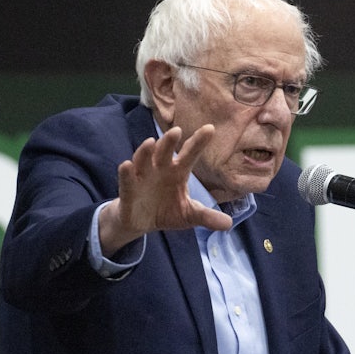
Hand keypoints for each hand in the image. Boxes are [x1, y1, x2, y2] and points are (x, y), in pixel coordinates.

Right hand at [99, 125, 232, 255]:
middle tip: (177, 131)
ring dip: (145, 152)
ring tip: (151, 142)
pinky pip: (127, 180)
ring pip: (143, 160)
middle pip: (165, 152)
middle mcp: (160, 169)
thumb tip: (228, 224)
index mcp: (178, 172)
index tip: (210, 129)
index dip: (198, 142)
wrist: (142, 222)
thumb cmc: (167, 211)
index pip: (189, 154)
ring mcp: (142, 177)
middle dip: (169, 142)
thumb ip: (206, 217)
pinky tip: (126, 165)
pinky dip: (126, 173)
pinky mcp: (128, 190)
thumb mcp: (189, 215)